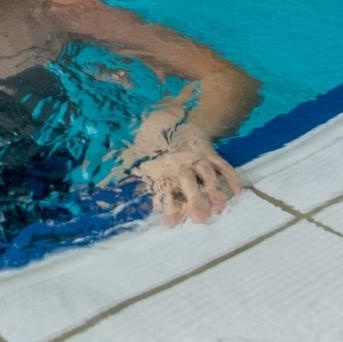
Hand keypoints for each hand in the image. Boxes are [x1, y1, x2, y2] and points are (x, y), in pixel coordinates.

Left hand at [124, 123, 241, 225]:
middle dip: (194, 200)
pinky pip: (222, 163)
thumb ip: (123, 171)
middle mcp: (180, 163)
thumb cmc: (150, 145)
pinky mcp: (209, 151)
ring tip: (220, 208)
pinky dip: (231, 176)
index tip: (169, 224)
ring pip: (207, 174)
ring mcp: (196, 157)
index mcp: (161, 168)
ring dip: (214, 191)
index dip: (167, 207)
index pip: (164, 190)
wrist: (169, 117)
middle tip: (199, 218)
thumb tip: (104, 185)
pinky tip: (238, 192)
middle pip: (188, 183)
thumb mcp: (134, 156)